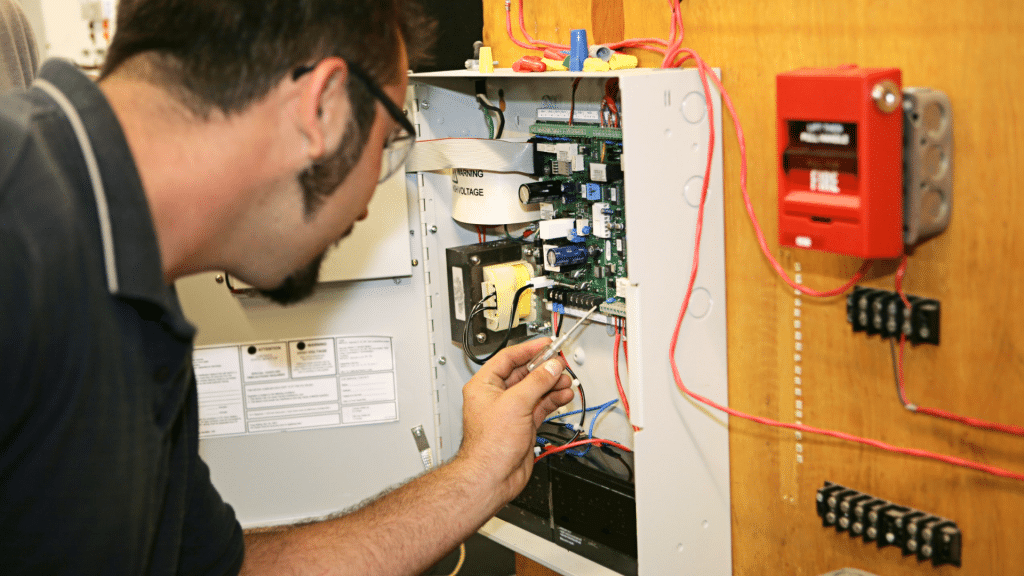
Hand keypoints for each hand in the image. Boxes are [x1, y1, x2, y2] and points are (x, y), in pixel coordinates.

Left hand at [455, 338, 573, 504]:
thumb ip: (536, 382)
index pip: (508, 358)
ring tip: (566, 380)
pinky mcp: (523, 424)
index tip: (547, 344)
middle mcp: (497, 396)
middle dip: (544, 368)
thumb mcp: (516, 404)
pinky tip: (564, 394)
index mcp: (484, 385)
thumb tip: (550, 367)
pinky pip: (541, 405)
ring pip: (535, 390)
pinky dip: (553, 399)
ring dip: (552, 384)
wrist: (493, 476)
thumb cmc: (489, 445)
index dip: (529, 349)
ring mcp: (511, 411)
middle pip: (524, 373)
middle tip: (561, 363)